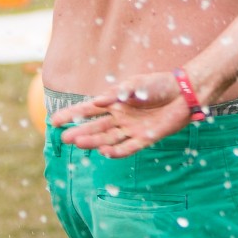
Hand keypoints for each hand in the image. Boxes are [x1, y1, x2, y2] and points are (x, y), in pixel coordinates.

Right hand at [50, 72, 190, 158]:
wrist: (183, 93)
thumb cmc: (159, 85)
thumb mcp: (135, 84)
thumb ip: (117, 93)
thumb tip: (97, 101)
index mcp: (115, 102)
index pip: (88, 110)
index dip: (71, 115)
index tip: (54, 121)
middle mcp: (120, 117)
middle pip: (95, 127)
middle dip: (80, 132)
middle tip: (64, 138)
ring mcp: (132, 128)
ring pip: (108, 138)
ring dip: (93, 141)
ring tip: (78, 143)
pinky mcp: (145, 137)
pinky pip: (128, 147)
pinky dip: (116, 151)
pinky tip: (104, 152)